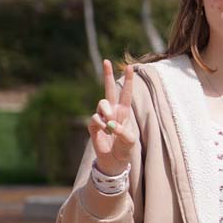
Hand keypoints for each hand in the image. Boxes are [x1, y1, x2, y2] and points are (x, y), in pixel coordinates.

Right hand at [89, 60, 136, 175]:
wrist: (113, 161)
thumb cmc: (124, 149)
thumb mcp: (130, 141)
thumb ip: (123, 131)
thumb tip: (110, 124)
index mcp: (124, 111)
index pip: (126, 93)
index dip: (128, 80)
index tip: (130, 66)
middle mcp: (112, 111)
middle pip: (108, 89)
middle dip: (107, 75)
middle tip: (107, 60)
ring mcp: (101, 117)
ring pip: (102, 103)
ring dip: (107, 112)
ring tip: (110, 124)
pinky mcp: (92, 125)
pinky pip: (95, 118)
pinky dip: (100, 124)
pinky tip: (104, 131)